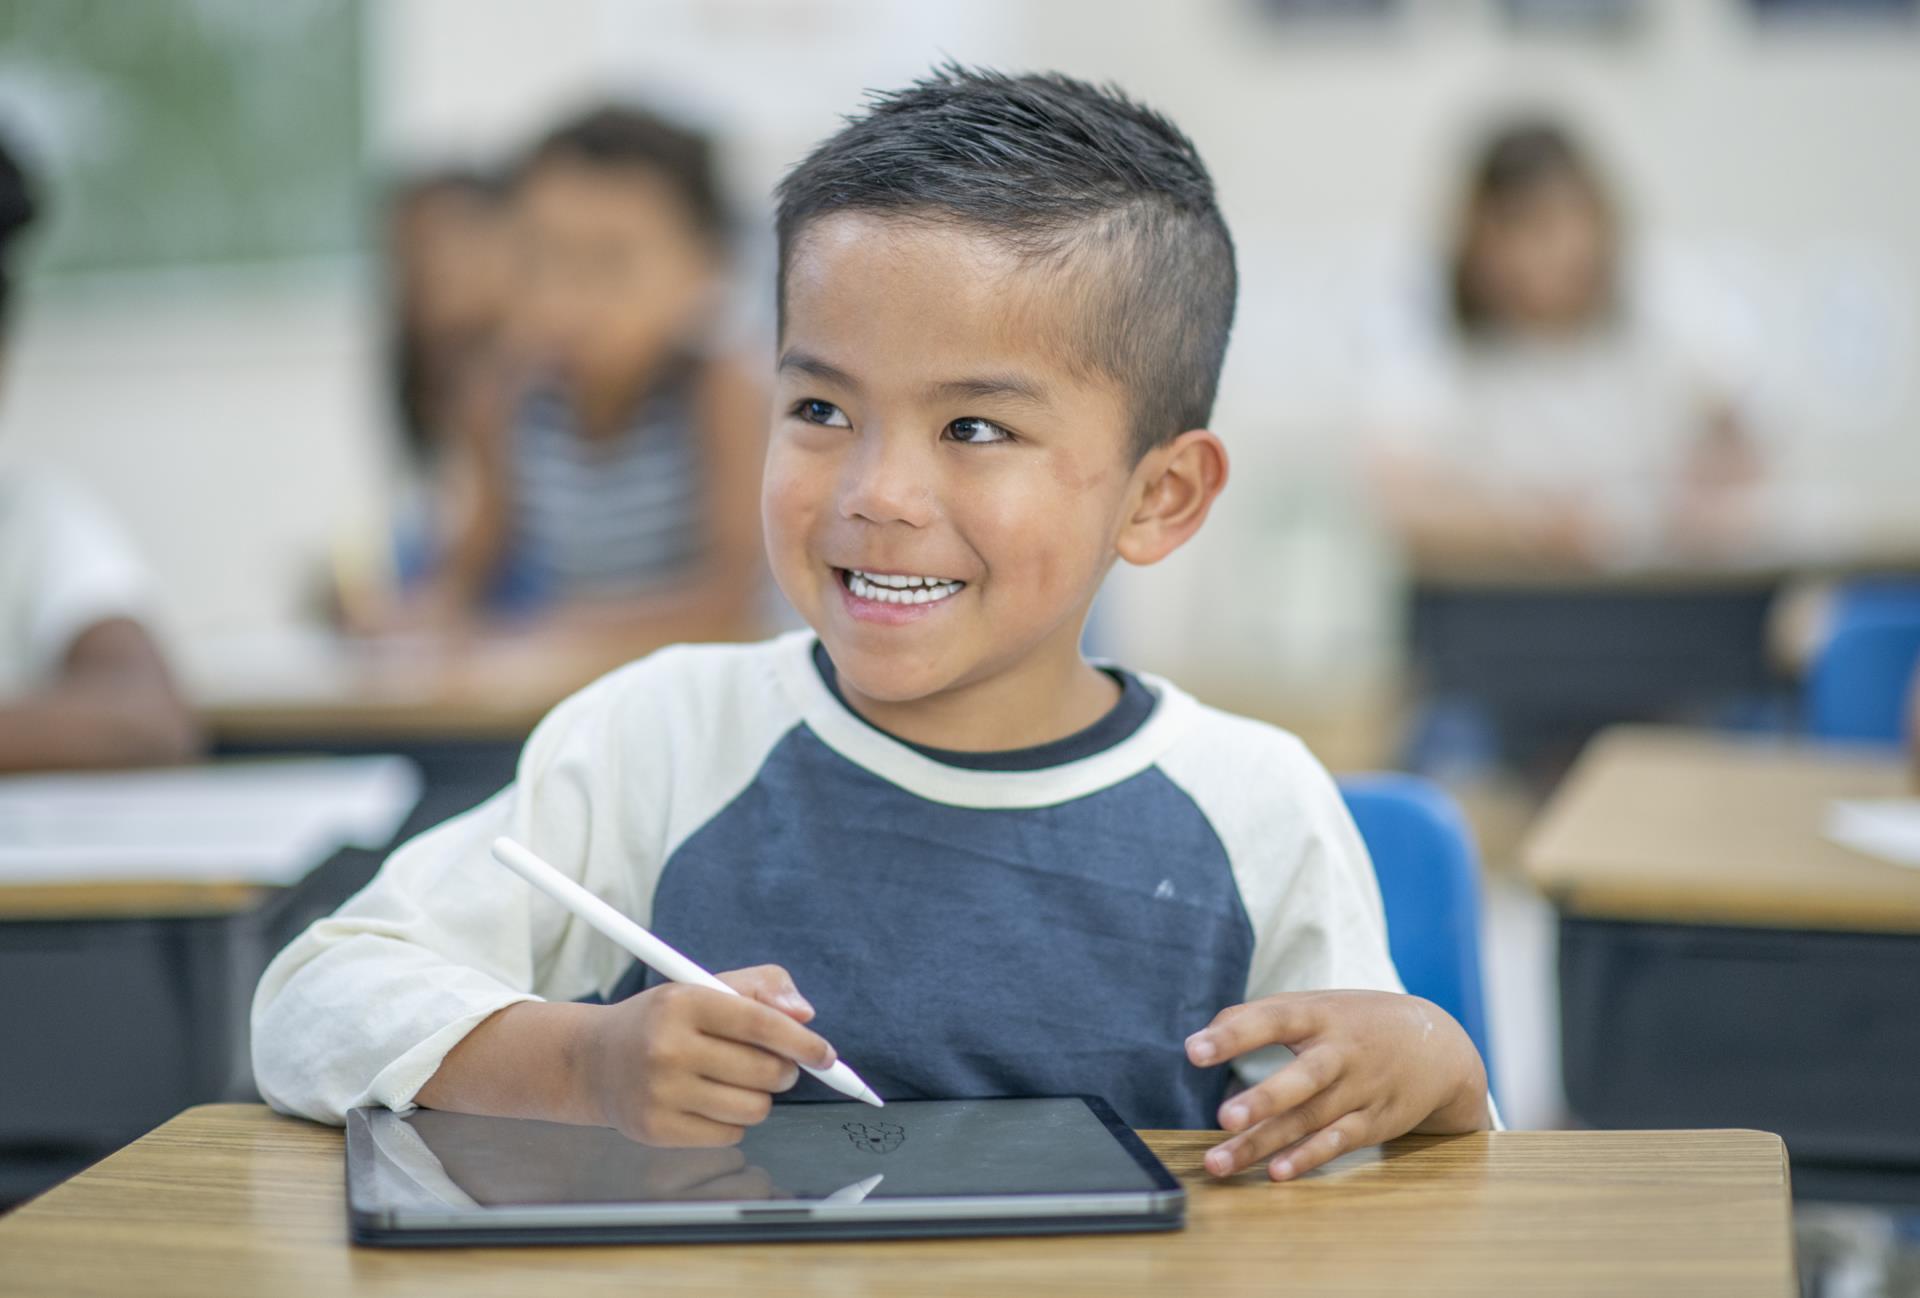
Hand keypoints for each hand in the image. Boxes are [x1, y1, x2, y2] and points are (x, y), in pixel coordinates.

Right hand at [581, 964, 836, 1147]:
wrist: (593, 1060)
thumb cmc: (662, 1021)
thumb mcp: (703, 987)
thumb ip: (760, 988)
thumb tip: (805, 1014)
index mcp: (684, 1002)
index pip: (760, 1023)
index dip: (803, 1042)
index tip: (826, 1055)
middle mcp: (668, 1047)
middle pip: (765, 1072)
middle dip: (783, 1071)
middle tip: (775, 1066)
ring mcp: (659, 1092)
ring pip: (753, 1109)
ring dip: (758, 1098)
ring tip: (735, 1083)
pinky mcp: (655, 1129)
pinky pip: (729, 1136)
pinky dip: (732, 1122)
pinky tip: (708, 1103)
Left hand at [1185, 990, 1488, 1181]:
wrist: (1437, 1046)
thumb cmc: (1356, 1023)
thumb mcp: (1315, 1005)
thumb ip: (1257, 1016)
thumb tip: (1204, 1036)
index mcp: (1321, 1015)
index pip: (1274, 1019)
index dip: (1234, 1034)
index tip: (1193, 1051)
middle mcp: (1342, 1053)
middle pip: (1303, 1078)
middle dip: (1264, 1099)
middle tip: (1223, 1117)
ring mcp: (1361, 1090)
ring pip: (1311, 1119)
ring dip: (1266, 1143)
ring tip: (1222, 1162)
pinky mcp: (1374, 1122)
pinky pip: (1338, 1142)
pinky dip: (1309, 1158)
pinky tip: (1277, 1173)